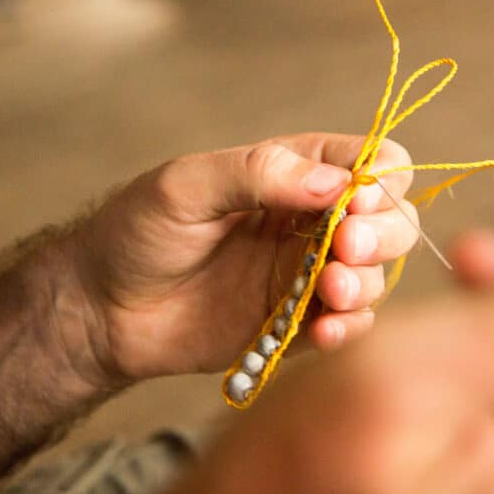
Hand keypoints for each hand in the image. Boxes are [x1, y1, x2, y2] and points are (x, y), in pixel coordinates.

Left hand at [66, 133, 418, 381]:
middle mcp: (314, 221)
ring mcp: (309, 274)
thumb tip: (337, 183)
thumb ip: (259, 173)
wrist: (100, 309)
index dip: (382, 180)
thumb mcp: (188, 186)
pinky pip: (347, 326)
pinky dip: (349, 329)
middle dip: (384, 233)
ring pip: (376, 275)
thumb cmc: (137, 231)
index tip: (355, 202)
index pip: (375, 163)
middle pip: (392, 220)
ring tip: (329, 291)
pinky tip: (323, 331)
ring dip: (367, 282)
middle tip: (347, 247)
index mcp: (297, 172)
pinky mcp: (298, 325)